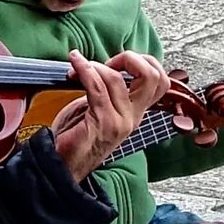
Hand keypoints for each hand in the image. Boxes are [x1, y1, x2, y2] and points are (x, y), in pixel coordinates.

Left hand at [47, 48, 167, 180]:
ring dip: (94, 65)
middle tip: (107, 62)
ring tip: (79, 66)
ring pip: (116, 78)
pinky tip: (75, 65)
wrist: (62, 165)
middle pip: (152, 76)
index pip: (161, 82)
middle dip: (129, 58)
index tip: (119, 62)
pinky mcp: (101, 122)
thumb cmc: (76, 136)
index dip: (145, 62)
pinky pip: (96, 86)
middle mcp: (133, 117)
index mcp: (136, 112)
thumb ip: (109, 90)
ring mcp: (119, 121)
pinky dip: (84, 69)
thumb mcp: (100, 108)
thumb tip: (106, 63)